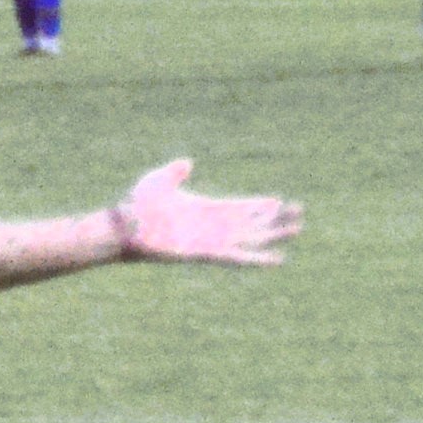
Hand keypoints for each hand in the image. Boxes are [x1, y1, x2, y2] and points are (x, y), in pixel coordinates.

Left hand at [112, 158, 299, 267]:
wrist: (124, 225)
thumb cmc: (137, 203)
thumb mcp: (160, 179)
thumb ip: (175, 172)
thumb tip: (187, 162)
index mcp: (205, 208)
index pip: (239, 207)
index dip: (258, 206)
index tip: (278, 201)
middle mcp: (212, 226)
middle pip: (251, 223)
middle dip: (274, 219)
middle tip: (299, 213)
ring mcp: (211, 240)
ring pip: (251, 239)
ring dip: (273, 235)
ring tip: (297, 229)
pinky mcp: (206, 253)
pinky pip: (238, 258)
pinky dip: (258, 259)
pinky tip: (277, 259)